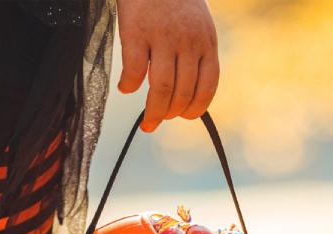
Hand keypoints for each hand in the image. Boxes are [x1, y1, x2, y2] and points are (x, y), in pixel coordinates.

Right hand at [116, 0, 218, 131]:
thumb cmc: (172, 0)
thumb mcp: (196, 24)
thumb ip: (195, 53)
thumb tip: (186, 92)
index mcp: (206, 42)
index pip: (207, 86)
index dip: (195, 109)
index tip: (183, 117)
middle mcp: (187, 42)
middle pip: (182, 93)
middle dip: (170, 115)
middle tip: (157, 122)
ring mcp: (162, 38)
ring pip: (160, 89)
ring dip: (153, 112)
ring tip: (147, 121)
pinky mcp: (136, 33)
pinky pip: (133, 72)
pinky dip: (128, 86)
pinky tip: (125, 87)